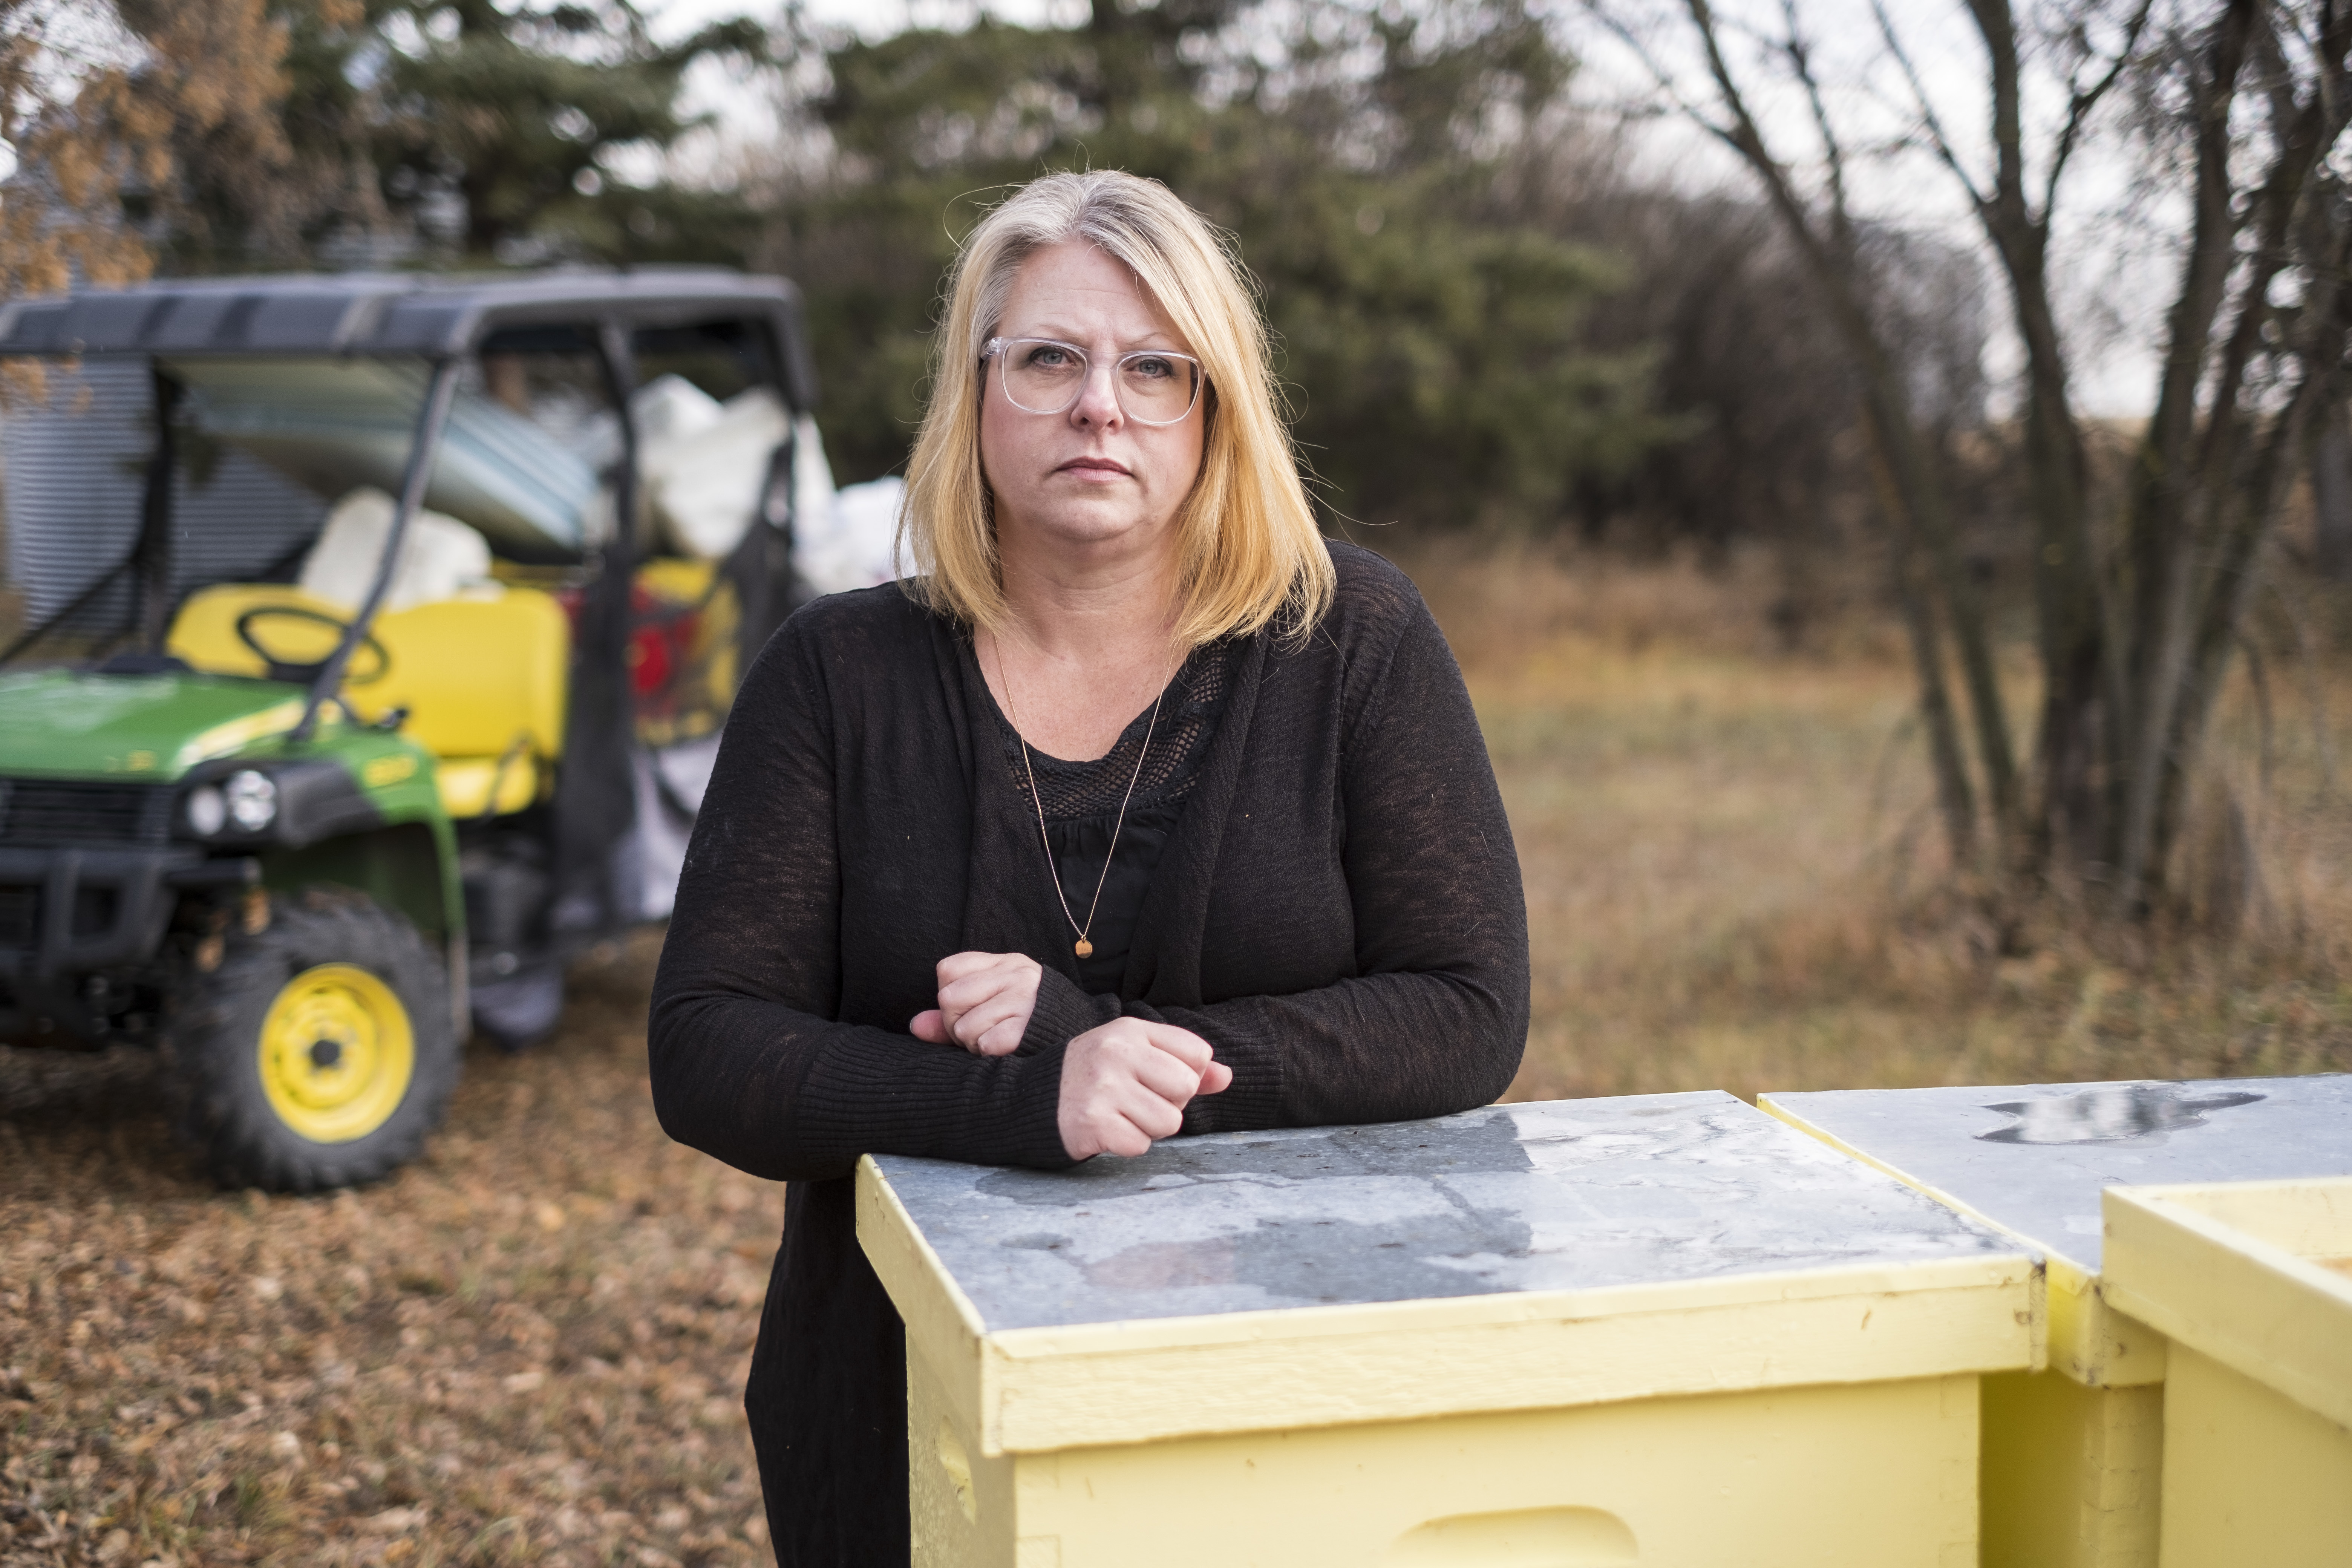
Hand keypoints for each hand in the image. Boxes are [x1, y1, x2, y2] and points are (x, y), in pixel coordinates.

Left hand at [909, 951, 1041, 1056]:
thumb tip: (914, 1026)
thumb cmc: (1031, 1022)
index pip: (947, 970)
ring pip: (963, 1028)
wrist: (1084, 1036)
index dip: (950, 994)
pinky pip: (986, 1045)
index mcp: (1005, 963)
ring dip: (973, 1044)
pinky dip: (990, 1053)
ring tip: (997, 1039)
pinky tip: (1006, 1049)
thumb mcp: (994, 1004)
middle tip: (981, 1030)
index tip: (971, 1007)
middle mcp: (1015, 975)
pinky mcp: (1028, 1029)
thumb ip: (950, 1014)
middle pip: (948, 999)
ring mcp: (1023, 1000)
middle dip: (956, 1024)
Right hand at [1058, 1018, 1232, 1159]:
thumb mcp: (1136, 1055)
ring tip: (1123, 1114)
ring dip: (1150, 1127)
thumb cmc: (1095, 1076)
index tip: (1157, 1078)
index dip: (1187, 1074)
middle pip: (1186, 1087)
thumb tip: (1226, 1076)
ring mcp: (1104, 1086)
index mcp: (1131, 1030)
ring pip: (1169, 1121)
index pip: (1198, 1054)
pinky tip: (1108, 1129)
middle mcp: (1117, 1052)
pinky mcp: (1093, 1122)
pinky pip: (1141, 1144)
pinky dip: (1128, 1143)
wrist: (1034, 1100)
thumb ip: (1183, 1063)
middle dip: (1171, 1102)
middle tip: (1139, 1099)